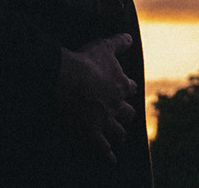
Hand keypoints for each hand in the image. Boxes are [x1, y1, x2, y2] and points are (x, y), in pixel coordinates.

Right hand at [56, 34, 137, 161]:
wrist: (68, 79)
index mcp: (121, 85)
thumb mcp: (104, 46)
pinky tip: (111, 160)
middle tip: (124, 114)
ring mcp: (105, 120)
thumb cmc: (86, 61)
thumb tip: (129, 37)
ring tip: (119, 136)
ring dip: (118, 133)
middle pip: (127, 113)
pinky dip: (107, 155)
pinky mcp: (92, 132)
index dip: (126, 88)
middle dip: (126, 113)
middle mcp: (116, 105)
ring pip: (118, 131)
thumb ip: (119, 42)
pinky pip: (102, 147)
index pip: (129, 88)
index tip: (125, 88)